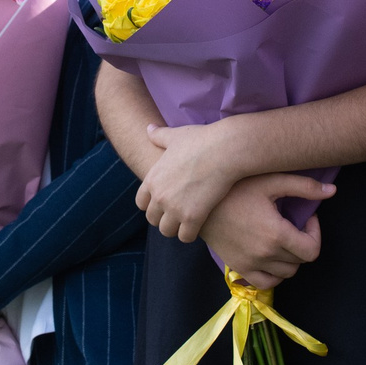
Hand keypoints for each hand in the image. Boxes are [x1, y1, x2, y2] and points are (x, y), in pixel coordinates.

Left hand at [136, 118, 256, 242]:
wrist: (224, 150)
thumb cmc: (202, 140)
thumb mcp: (176, 136)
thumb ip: (159, 135)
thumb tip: (148, 127)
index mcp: (152, 179)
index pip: (141, 203)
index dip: (152, 205)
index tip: (165, 203)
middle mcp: (159, 196)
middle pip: (152, 220)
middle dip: (164, 218)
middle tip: (178, 215)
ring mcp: (174, 208)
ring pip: (167, 231)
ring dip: (176, 228)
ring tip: (188, 222)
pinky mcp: (192, 217)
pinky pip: (185, 237)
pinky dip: (190, 234)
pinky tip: (199, 226)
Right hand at [194, 176, 332, 287]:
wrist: (199, 201)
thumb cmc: (235, 187)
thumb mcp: (271, 181)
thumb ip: (304, 186)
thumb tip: (333, 192)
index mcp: (276, 235)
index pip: (312, 250)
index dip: (315, 234)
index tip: (307, 218)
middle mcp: (265, 255)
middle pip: (300, 262)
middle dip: (303, 243)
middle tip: (294, 225)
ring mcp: (250, 264)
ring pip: (285, 274)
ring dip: (290, 259)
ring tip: (283, 239)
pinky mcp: (238, 267)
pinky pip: (265, 283)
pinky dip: (274, 274)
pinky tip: (271, 255)